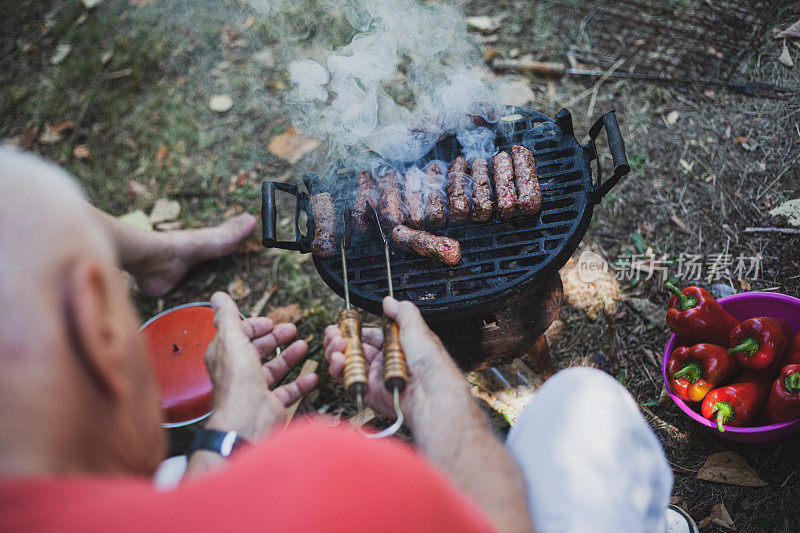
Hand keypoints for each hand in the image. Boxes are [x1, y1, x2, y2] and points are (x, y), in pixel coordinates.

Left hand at [204, 292, 317, 440]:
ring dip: (289, 357)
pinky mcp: (270, 405)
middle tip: (291, 330)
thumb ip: (228, 317)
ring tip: (303, 346)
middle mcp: (238, 372)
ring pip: (274, 369)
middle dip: (275, 338)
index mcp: (225, 355)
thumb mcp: (232, 339)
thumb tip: (218, 296)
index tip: (270, 323)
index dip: (255, 326)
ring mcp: (255, 389)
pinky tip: (311, 376)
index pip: (239, 335)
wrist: (246, 420)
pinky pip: (287, 391)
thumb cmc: (237, 382)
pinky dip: (300, 383)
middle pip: (258, 350)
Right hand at [324, 297, 462, 421]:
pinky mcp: (368, 392)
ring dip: (336, 351)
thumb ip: (402, 312)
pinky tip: (339, 358)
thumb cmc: (429, 362)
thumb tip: (389, 300)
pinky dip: (338, 369)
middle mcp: (384, 361)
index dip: (354, 329)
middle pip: (354, 348)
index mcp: (395, 345)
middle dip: (340, 338)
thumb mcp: (417, 328)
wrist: (431, 391)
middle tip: (334, 332)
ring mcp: (375, 377)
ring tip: (336, 343)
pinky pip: (347, 379)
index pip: (369, 335)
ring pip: (347, 362)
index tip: (342, 323)